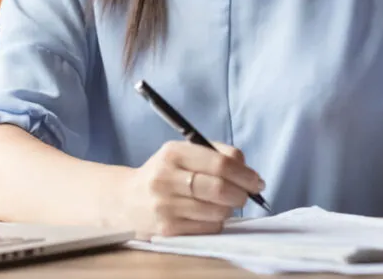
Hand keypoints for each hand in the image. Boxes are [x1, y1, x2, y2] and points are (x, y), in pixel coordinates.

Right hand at [117, 141, 264, 239]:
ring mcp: (165, 206)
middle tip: (246, 195)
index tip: (257, 180)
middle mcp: (166, 178)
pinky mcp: (167, 230)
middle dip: (241, 193)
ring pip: (217, 211)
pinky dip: (216, 222)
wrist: (125, 201)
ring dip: (229, 209)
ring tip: (223, 203)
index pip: (219, 163)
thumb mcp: (182, 154)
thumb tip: (246, 167)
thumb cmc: (164, 175)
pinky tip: (207, 215)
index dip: (244, 173)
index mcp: (173, 153)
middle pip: (220, 188)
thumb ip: (215, 154)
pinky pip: (208, 228)